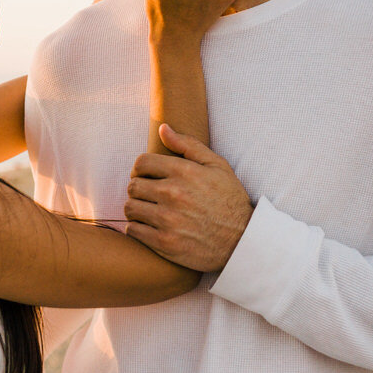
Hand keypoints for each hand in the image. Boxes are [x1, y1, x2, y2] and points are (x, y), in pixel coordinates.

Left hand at [125, 124, 253, 271]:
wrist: (242, 241)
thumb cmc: (230, 200)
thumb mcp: (217, 166)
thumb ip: (188, 145)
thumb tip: (163, 128)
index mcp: (184, 172)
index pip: (142, 163)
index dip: (140, 169)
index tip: (146, 177)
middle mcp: (173, 194)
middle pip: (133, 186)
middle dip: (138, 189)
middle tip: (148, 196)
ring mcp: (168, 220)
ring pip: (130, 208)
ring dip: (136, 209)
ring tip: (149, 212)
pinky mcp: (164, 243)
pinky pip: (133, 230)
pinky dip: (138, 229)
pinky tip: (150, 227)